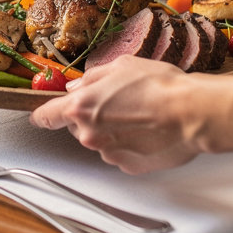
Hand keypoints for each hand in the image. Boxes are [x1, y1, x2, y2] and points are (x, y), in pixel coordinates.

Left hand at [29, 55, 200, 173]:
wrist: (192, 112)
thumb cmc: (160, 86)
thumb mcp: (121, 66)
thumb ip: (93, 78)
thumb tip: (77, 86)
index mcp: (81, 107)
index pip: (46, 116)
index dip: (42, 114)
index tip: (40, 115)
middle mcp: (89, 134)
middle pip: (77, 127)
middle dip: (91, 116)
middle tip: (118, 103)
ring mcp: (108, 153)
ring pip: (101, 140)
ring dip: (112, 130)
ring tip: (140, 115)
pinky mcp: (128, 166)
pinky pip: (121, 153)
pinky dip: (130, 144)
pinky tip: (148, 131)